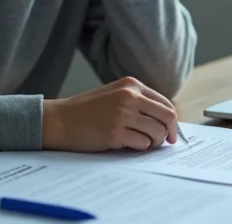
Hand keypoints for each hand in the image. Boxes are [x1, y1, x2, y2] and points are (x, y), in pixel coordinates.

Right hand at [41, 76, 181, 151]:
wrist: (59, 120)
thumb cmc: (87, 110)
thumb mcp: (114, 94)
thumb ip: (137, 101)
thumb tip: (165, 120)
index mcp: (131, 85)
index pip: (165, 103)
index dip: (172, 120)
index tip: (171, 132)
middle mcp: (129, 97)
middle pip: (167, 116)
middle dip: (170, 132)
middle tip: (165, 142)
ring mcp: (123, 114)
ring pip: (157, 132)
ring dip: (153, 142)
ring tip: (142, 143)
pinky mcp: (115, 133)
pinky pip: (142, 144)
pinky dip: (139, 148)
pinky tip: (128, 145)